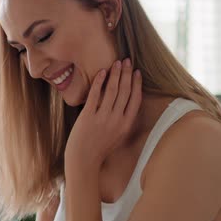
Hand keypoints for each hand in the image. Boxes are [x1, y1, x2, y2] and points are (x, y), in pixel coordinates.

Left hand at [64, 58, 142, 173]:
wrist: (83, 160)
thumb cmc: (99, 149)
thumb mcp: (117, 136)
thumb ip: (123, 121)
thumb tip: (126, 106)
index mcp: (126, 125)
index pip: (135, 99)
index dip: (137, 84)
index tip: (137, 72)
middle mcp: (117, 120)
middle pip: (125, 91)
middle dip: (126, 74)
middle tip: (127, 61)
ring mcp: (102, 117)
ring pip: (112, 90)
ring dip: (115, 74)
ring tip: (116, 63)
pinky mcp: (88, 116)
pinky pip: (95, 95)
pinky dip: (99, 82)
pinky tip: (101, 72)